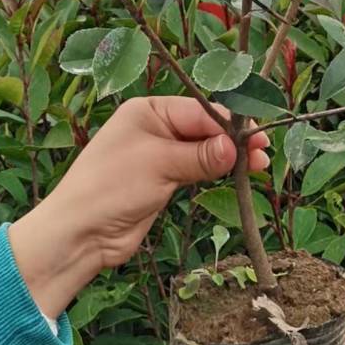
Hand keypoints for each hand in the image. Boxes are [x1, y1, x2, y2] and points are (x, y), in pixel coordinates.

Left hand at [9, 97, 269, 319]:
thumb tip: (235, 148)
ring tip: (260, 165)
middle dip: (233, 140)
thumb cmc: (111, 188)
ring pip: (202, 149)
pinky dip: (215, 171)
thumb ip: (199, 156)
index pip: (198, 110)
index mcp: (148, 110)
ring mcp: (158, 154)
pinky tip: (237, 174)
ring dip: (228, 156)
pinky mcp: (162, 180)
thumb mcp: (159, 165)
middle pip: (203, 128)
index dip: (229, 124)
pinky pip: (195, 169)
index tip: (258, 137)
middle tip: (264, 152)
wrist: (80, 234)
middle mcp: (154, 127)